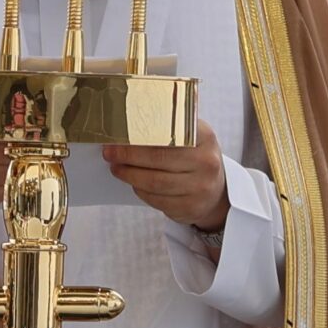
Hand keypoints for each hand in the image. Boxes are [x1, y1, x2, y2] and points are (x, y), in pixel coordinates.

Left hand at [103, 120, 230, 231]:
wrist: (217, 193)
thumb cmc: (196, 159)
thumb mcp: (193, 136)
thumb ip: (170, 126)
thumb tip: (131, 119)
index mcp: (205, 137)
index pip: (168, 133)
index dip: (139, 136)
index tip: (119, 135)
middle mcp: (206, 162)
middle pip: (158, 159)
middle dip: (128, 156)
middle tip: (110, 153)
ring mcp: (200, 187)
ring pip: (155, 182)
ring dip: (130, 175)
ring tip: (116, 168)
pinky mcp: (190, 207)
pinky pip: (157, 200)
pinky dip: (140, 191)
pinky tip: (134, 184)